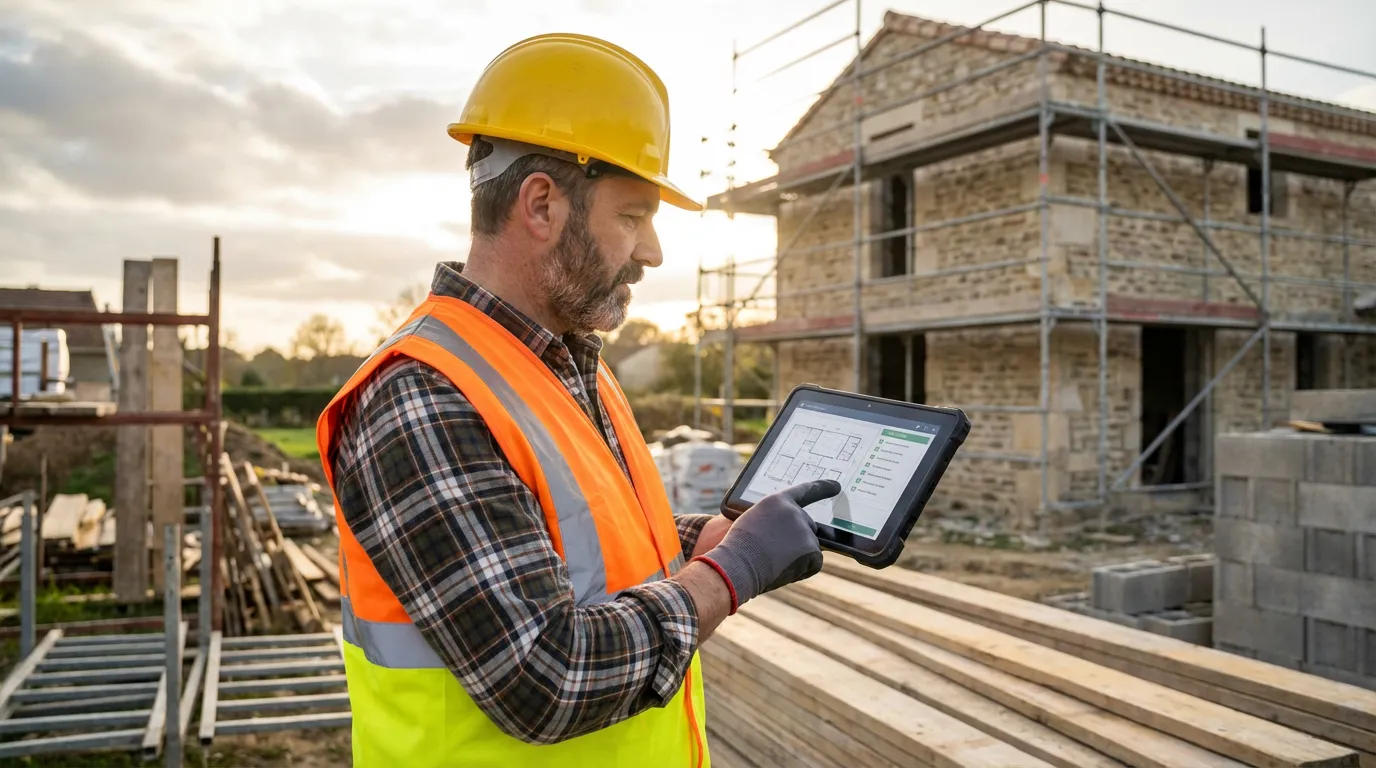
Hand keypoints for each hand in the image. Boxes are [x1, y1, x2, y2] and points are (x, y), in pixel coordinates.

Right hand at [694, 479, 840, 611]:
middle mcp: (795, 512)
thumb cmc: (738, 547)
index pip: (804, 492)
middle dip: (797, 539)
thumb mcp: (753, 522)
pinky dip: (802, 569)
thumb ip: (774, 522)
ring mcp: (805, 530)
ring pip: (809, 546)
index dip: (821, 488)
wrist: (738, 564)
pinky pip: (813, 562)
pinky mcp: (812, 549)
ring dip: (797, 556)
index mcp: (777, 501)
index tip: (836, 486)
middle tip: (774, 551)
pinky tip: (783, 569)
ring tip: (773, 560)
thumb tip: (787, 534)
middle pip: (807, 526)